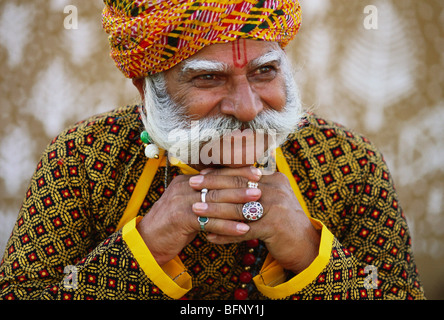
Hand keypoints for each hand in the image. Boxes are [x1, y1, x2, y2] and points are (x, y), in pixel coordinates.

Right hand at [136, 166, 261, 265]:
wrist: (148, 241)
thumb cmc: (174, 224)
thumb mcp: (189, 205)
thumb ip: (205, 196)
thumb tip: (231, 190)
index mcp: (187, 180)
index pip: (216, 172)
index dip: (236, 172)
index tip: (257, 173)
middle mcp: (184, 187)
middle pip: (217, 184)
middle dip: (241, 186)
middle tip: (261, 188)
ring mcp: (181, 201)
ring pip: (215, 202)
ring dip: (238, 205)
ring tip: (257, 208)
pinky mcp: (180, 219)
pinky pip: (210, 222)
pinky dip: (228, 226)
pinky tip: (244, 230)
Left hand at [189, 167, 320, 274]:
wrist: (305, 245)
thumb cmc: (283, 222)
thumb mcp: (272, 199)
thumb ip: (255, 189)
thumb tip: (228, 180)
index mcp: (274, 179)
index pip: (242, 172)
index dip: (220, 172)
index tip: (201, 174)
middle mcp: (276, 189)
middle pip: (238, 185)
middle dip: (212, 185)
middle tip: (192, 184)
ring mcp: (276, 207)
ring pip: (238, 207)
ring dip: (214, 210)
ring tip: (194, 210)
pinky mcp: (274, 227)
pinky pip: (243, 231)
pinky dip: (225, 234)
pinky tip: (210, 236)